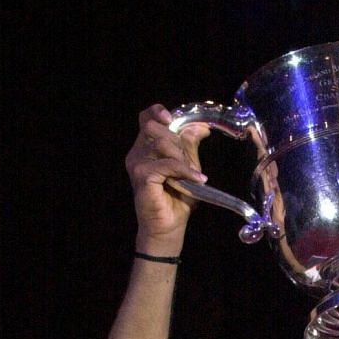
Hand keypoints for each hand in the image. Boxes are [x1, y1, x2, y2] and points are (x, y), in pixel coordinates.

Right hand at [125, 104, 210, 249]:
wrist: (169, 227)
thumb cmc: (177, 199)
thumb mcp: (188, 167)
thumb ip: (190, 146)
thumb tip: (202, 127)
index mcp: (145, 147)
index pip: (146, 118)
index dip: (158, 112)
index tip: (171, 119)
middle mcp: (137, 152)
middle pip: (154, 127)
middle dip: (176, 140)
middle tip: (188, 161)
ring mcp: (136, 163)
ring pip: (161, 143)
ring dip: (181, 157)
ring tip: (191, 174)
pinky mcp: (142, 175)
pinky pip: (167, 164)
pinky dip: (184, 170)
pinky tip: (197, 180)